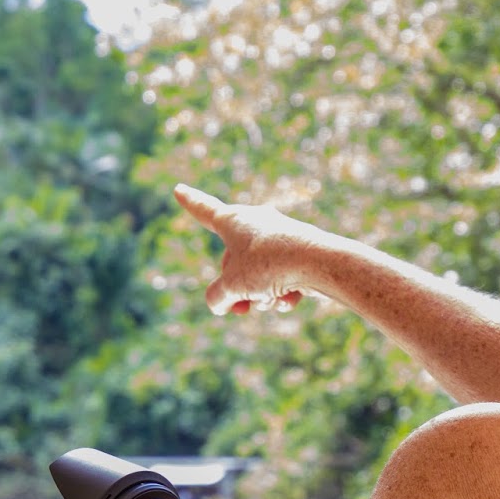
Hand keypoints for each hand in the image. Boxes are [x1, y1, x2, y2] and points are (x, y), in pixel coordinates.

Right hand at [173, 183, 334, 315]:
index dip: (190, 202)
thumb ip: (217, 297)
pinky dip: (282, 293)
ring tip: (271, 300)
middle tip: (241, 309)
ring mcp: (278, 237)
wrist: (320, 264)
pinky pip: (280, 278)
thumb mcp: (231, 286)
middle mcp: (255, 223)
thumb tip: (222, 304)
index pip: (204, 211)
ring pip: (258, 276)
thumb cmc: (270, 266)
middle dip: (236, 290)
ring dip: (261, 296)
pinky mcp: (298, 253)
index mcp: (233, 221)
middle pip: (233, 263)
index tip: (179, 189)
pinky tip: (291, 298)